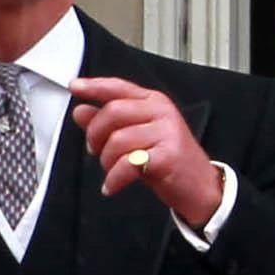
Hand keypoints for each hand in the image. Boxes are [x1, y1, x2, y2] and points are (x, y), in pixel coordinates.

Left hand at [72, 76, 221, 232]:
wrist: (200, 187)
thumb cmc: (167, 160)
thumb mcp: (135, 138)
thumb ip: (108, 123)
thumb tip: (80, 111)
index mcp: (154, 102)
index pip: (119, 87)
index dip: (94, 86)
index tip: (75, 86)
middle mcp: (162, 112)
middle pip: (113, 111)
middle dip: (95, 134)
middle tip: (95, 151)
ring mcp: (167, 132)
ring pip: (118, 140)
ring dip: (106, 161)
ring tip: (111, 172)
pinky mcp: (168, 155)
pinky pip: (128, 164)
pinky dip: (114, 178)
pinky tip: (112, 186)